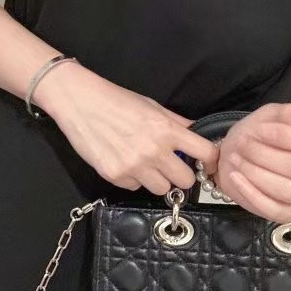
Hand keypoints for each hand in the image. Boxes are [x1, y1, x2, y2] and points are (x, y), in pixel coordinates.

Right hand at [34, 63, 219, 194]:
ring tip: (145, 164)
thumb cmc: (116, 100)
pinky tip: (124, 162)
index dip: (209, 160)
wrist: (80, 103)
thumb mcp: (153, 106)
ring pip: (162, 189)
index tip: (205, 162)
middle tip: (171, 165)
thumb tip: (197, 134)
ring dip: (158, 179)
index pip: (205, 153)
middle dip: (181, 173)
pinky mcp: (115, 176)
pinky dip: (133, 179)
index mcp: (167, 130)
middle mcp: (153, 151)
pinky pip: (135, 187)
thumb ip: (177, 123)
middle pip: (186, 181)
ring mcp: (134, 166)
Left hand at [214, 102, 290, 222]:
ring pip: (287, 191)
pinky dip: (251, 194)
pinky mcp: (290, 213)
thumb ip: (288, 113)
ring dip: (256, 174)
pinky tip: (236, 177)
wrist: (241, 153)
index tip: (259, 129)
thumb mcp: (273, 114)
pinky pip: (274, 210)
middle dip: (264, 154)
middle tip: (242, 144)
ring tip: (236, 159)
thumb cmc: (261, 135)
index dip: (286, 136)